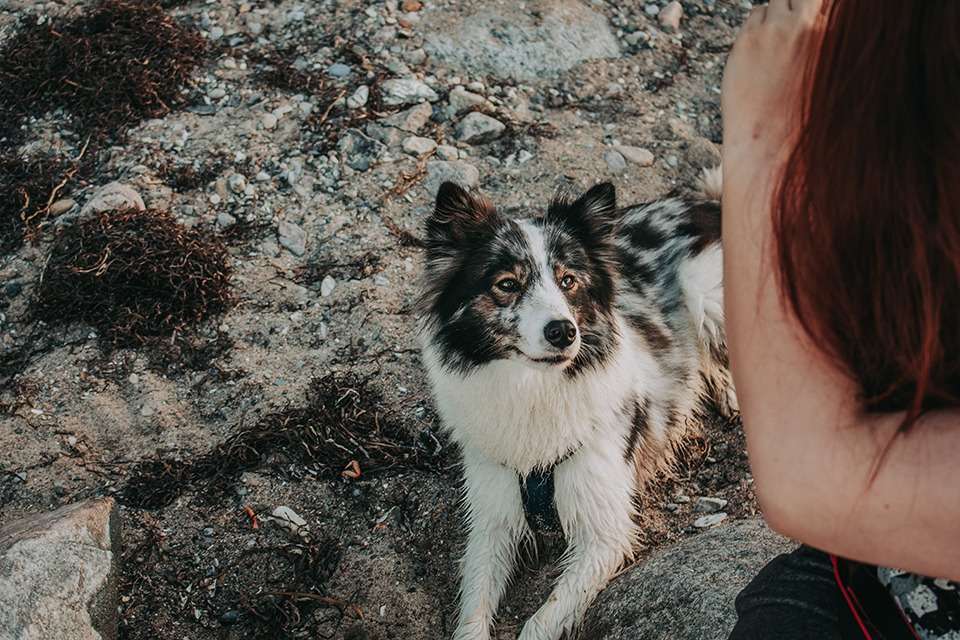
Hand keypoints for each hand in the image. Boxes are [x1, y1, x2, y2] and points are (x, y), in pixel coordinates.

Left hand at [721, 0, 825, 162]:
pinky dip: (758, 25)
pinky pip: (755, 14)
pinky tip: (760, 52)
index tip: (811, 18)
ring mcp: (776, 31)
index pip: (828, 0)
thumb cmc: (810, 119)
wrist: (775, 146)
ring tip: (777, 45)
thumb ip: (832, 41)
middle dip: (798, 5)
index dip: (818, 6)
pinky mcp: (748, 40)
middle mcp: (809, 26)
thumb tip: (823, 18)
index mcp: (838, 34)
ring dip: (778, 13)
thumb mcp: (838, 76)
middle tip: (792, 32)